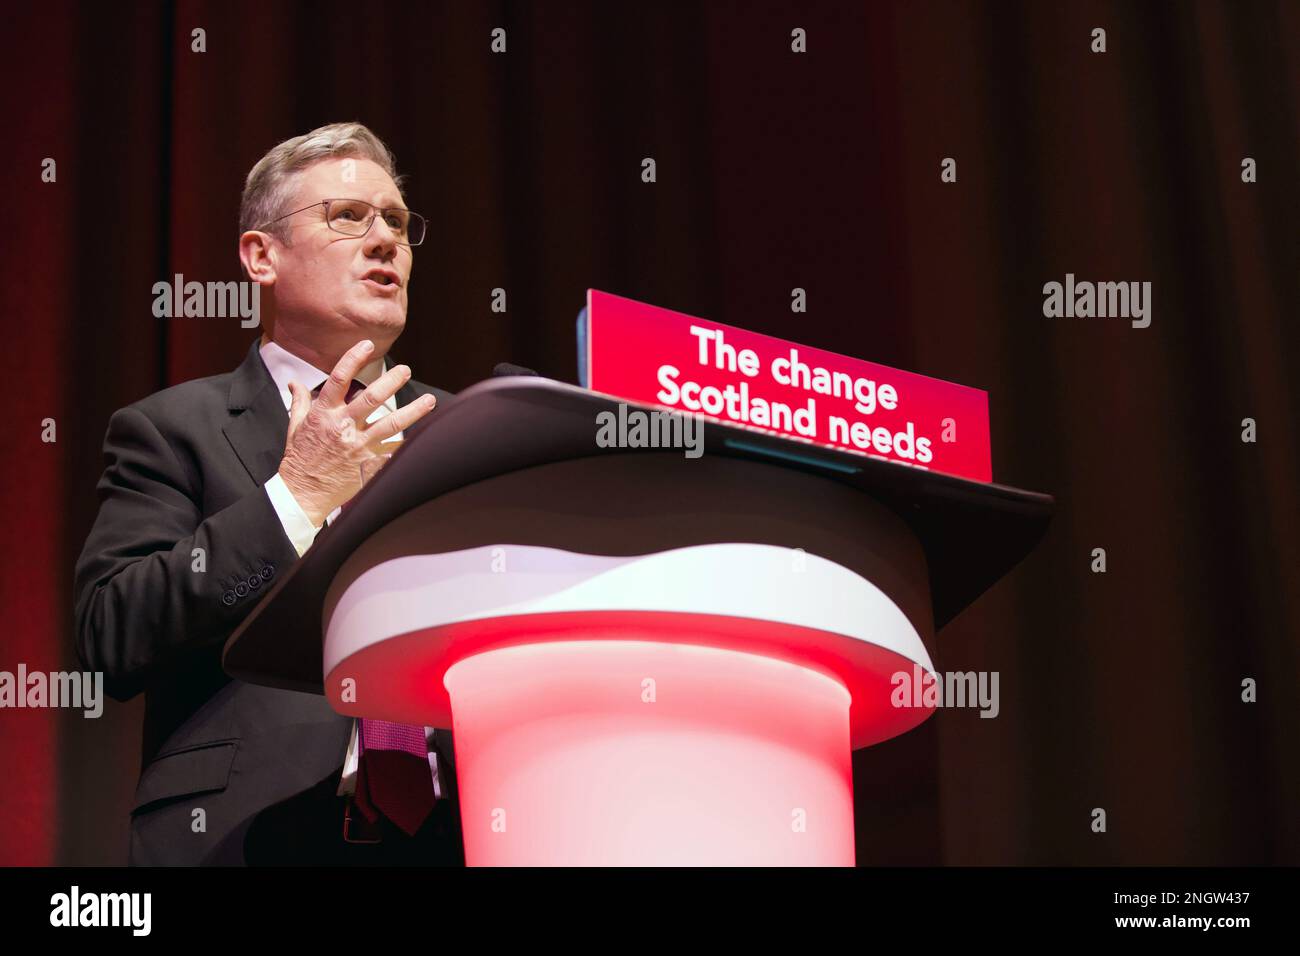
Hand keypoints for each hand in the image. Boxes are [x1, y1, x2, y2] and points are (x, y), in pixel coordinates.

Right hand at [276, 339, 436, 525]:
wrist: (303, 492)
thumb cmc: (299, 459)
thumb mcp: (295, 427)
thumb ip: (300, 402)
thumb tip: (294, 383)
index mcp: (324, 414)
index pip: (340, 378)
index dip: (354, 358)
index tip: (367, 344)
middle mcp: (343, 427)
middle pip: (372, 397)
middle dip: (392, 381)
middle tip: (406, 370)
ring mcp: (358, 446)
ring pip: (392, 424)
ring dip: (414, 411)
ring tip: (430, 401)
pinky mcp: (369, 464)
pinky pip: (394, 451)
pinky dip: (409, 445)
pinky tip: (426, 437)